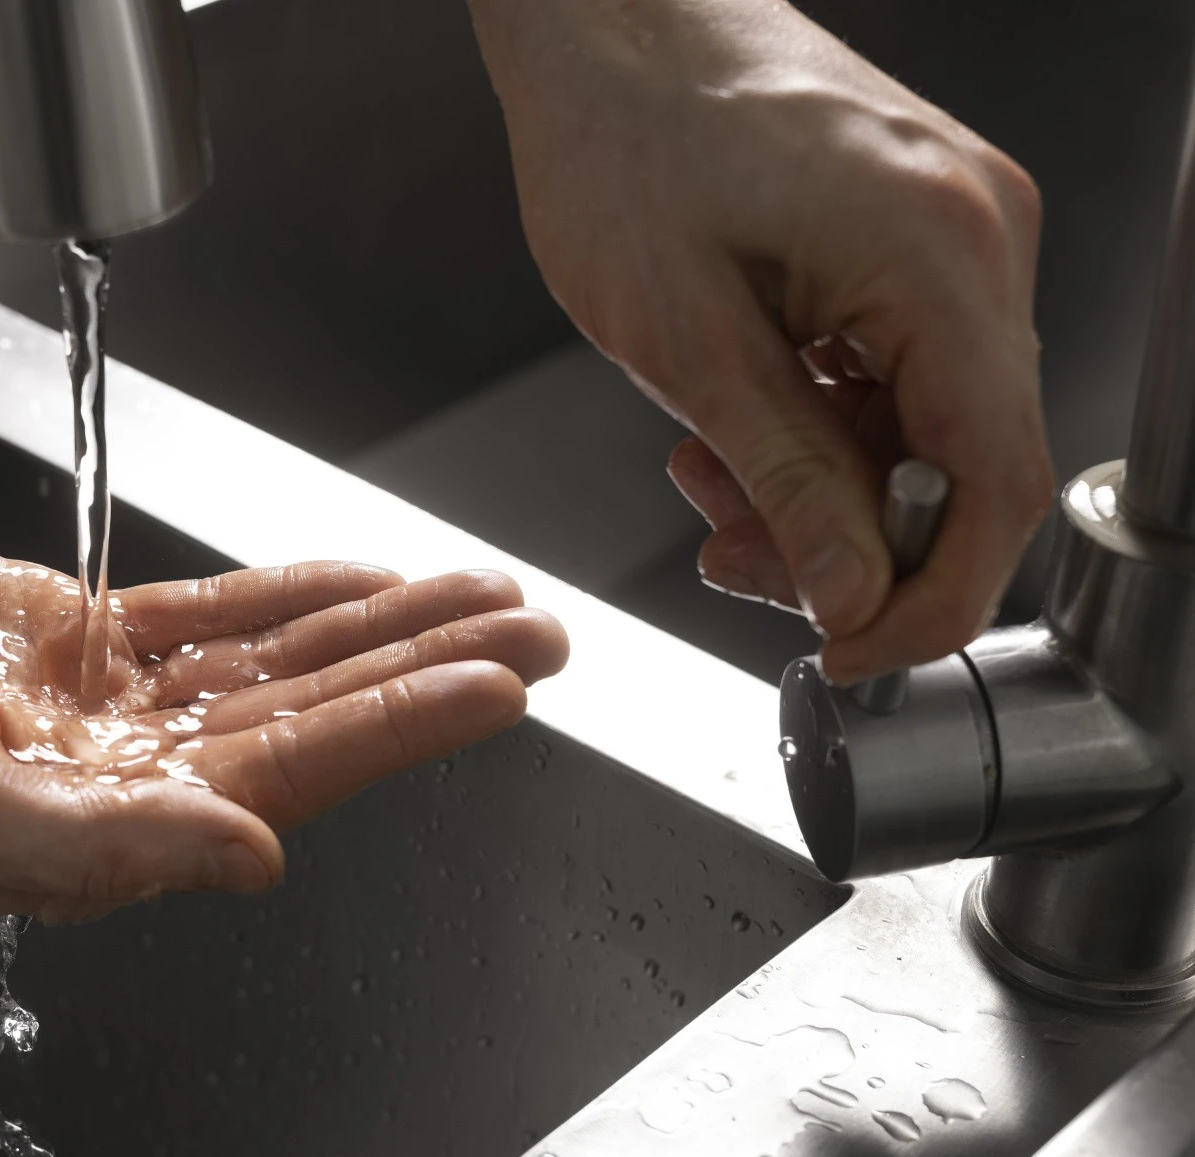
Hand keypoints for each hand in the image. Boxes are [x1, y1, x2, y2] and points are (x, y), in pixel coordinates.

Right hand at [0, 528, 568, 919]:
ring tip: (479, 592)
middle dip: (426, 671)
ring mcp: (106, 711)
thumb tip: (258, 858)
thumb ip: (108, 847)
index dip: (402, 725)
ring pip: (275, 665)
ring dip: (377, 628)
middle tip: (539, 629)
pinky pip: (209, 619)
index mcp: (102, 836)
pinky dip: (286, 599)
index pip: (290, 775)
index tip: (500, 680)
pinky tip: (355, 582)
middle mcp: (124, 779)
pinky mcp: (77, 642)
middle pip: (311, 719)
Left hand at [468, 0, 1052, 681]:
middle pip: (962, 462)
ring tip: (706, 475)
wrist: (607, 21)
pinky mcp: (915, 230)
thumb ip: (786, 478)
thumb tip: (854, 594)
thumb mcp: (685, 341)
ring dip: (817, 483)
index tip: (850, 651)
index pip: (993, 484)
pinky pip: (897, 367)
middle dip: (846, 539)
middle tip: (732, 555)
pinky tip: (734, 423)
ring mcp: (957, 226)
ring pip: (923, 424)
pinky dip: (819, 421)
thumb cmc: (622, 137)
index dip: (927, 597)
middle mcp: (980, 233)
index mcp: (940, 253)